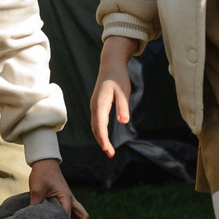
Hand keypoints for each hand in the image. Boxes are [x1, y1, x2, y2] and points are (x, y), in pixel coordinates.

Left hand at [27, 156, 87, 218]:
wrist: (44, 162)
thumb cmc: (41, 174)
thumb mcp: (36, 190)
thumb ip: (36, 205)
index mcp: (66, 198)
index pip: (69, 217)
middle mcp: (70, 199)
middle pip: (82, 217)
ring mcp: (69, 199)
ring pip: (79, 215)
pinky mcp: (64, 199)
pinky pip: (71, 212)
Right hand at [89, 36, 139, 158]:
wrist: (110, 64)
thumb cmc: (118, 77)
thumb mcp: (124, 90)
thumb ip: (123, 106)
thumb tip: (123, 121)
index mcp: (100, 103)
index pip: (100, 125)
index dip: (103, 138)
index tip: (107, 149)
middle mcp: (95, 106)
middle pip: (96, 128)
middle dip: (102, 142)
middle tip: (110, 154)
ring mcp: (95, 106)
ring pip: (95, 126)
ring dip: (101, 138)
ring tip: (109, 150)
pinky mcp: (97, 105)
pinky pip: (97, 122)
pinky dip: (100, 132)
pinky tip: (105, 138)